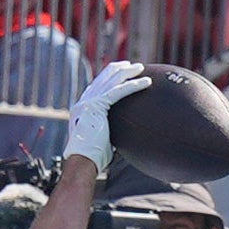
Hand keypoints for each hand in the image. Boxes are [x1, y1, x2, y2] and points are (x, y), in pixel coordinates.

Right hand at [63, 60, 150, 177]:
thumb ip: (112, 132)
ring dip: (128, 72)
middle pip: (104, 78)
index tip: (124, 74)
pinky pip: (118, 92)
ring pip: (112, 80)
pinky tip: (146, 82)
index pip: (98, 86)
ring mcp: (88, 102)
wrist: (82, 162)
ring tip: (141, 68)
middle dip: (120, 69)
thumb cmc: (93, 158)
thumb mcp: (104, 140)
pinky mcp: (96, 106)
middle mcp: (84, 101)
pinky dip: (133, 86)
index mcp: (83, 108)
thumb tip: (127, 136)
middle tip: (134, 66)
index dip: (111, 77)